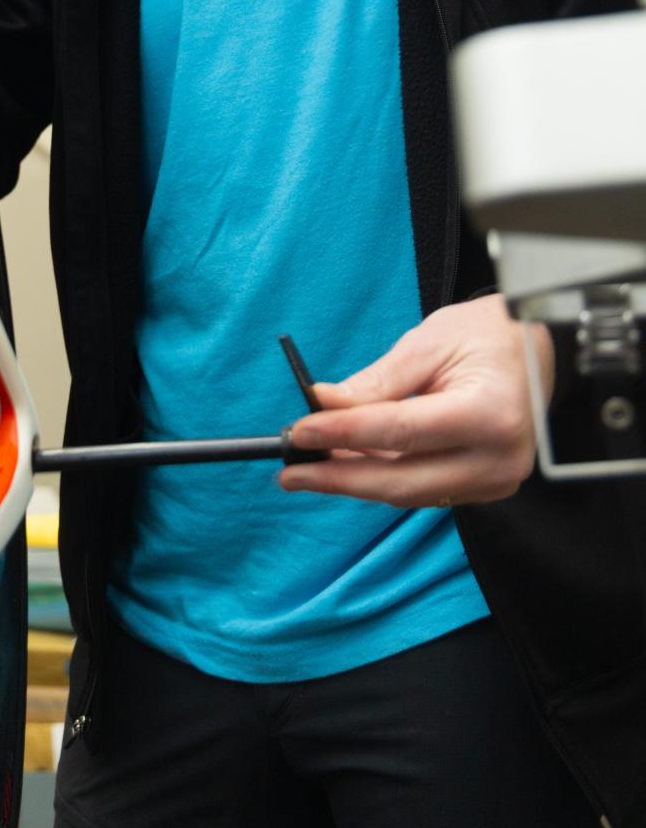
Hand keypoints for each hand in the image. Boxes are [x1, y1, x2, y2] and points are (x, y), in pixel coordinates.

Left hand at [279, 296, 552, 508]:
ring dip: (356, 480)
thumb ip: (377, 382)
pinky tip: (348, 465)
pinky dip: (384, 478)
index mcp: (488, 414)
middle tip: (290, 471)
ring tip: (310, 467)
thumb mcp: (428, 343)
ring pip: (409, 492)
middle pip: (401, 481)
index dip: (343, 433)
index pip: (399, 433)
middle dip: (339, 477)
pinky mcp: (487, 486)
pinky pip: (424, 489)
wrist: (536, 350)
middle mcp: (497, 459)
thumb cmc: (486, 336)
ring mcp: (495, 479)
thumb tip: (323, 404)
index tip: (299, 431)